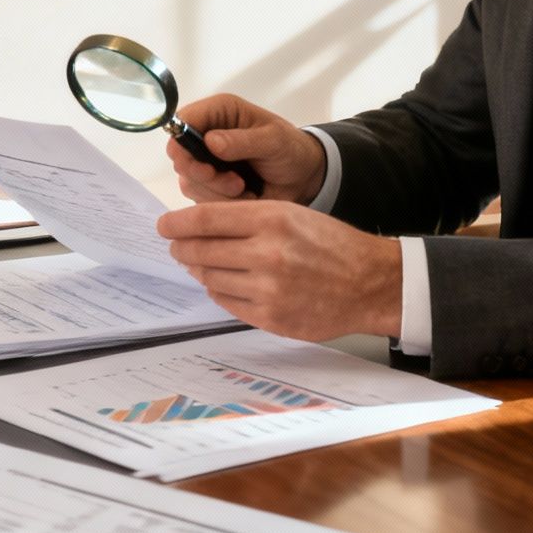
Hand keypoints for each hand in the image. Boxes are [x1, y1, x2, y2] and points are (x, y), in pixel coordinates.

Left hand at [157, 200, 401, 341]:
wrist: (368, 283)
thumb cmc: (330, 245)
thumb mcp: (292, 214)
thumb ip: (247, 219)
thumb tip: (198, 227)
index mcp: (271, 219)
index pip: (206, 219)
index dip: (177, 223)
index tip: (163, 226)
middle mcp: (267, 253)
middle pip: (201, 251)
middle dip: (183, 248)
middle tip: (176, 247)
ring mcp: (268, 289)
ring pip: (210, 279)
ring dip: (200, 271)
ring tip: (202, 265)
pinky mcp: (270, 318)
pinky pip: (226, 303)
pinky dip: (219, 292)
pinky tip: (225, 284)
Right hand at [166, 93, 326, 203]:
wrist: (302, 178)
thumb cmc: (291, 150)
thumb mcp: (274, 141)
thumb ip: (244, 141)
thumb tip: (211, 141)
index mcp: (219, 112)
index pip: (183, 121)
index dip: (183, 144)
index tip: (204, 166)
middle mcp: (206, 134)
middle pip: (180, 157)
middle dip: (205, 176)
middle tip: (235, 183)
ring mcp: (205, 161)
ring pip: (189, 182)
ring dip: (216, 192)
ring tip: (244, 188)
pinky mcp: (208, 185)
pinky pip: (200, 199)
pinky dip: (221, 204)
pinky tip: (243, 197)